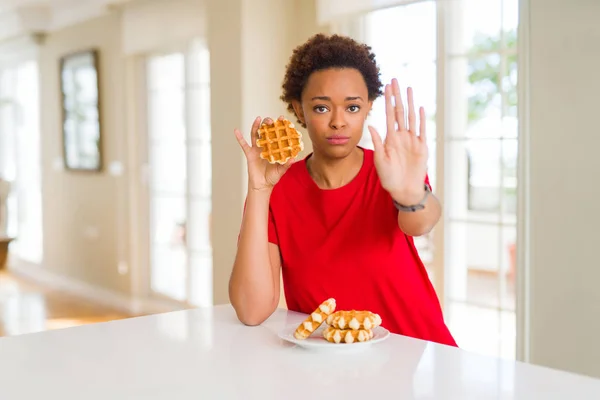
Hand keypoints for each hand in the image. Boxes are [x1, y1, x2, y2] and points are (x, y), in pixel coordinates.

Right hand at [234, 115, 294, 191]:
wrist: (262, 185)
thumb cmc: (273, 177)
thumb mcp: (281, 171)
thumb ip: (286, 165)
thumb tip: (293, 158)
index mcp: (274, 148)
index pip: (277, 134)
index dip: (279, 126)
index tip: (282, 119)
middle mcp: (266, 146)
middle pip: (266, 131)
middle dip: (268, 124)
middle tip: (271, 121)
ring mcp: (257, 149)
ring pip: (255, 134)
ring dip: (256, 126)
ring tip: (258, 118)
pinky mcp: (249, 154)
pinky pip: (243, 144)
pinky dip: (239, 137)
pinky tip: (236, 130)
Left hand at [368, 79, 428, 204]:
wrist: (404, 190)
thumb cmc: (390, 178)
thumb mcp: (380, 160)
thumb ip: (377, 142)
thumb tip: (371, 125)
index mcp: (390, 138)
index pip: (388, 115)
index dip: (388, 101)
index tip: (385, 87)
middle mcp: (401, 136)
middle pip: (399, 112)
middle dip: (397, 96)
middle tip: (395, 80)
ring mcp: (412, 140)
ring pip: (411, 117)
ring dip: (409, 103)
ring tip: (408, 89)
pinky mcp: (422, 147)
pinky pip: (422, 130)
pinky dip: (421, 119)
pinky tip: (419, 107)